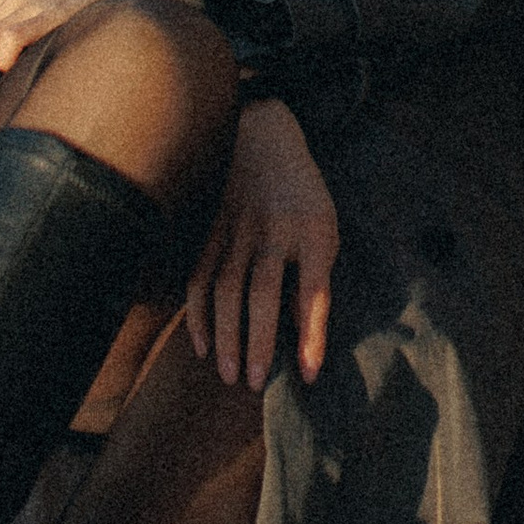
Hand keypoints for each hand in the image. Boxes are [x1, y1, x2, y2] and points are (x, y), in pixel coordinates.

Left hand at [0, 0, 200, 138]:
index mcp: (9, 4)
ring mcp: (28, 4)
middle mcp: (11, 2)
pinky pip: (10, 39)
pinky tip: (13, 82)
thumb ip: (35, 42)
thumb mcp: (56, 21)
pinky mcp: (50, 10)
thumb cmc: (101, 9)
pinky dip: (2, 63)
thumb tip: (18, 91)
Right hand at [185, 100, 338, 389]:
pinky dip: (199, 313)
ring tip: (229, 375)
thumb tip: (300, 336)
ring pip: (227, 288)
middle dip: (259, 341)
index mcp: (314, 231)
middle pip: (263, 293)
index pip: (314, 290)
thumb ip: (314, 279)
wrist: (264, 138)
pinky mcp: (213, 231)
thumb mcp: (324, 229)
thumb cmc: (304, 197)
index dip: (312, 334)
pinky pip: (201, 276)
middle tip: (256, 385)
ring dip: (226, 335)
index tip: (309, 375)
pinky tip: (202, 345)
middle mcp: (275, 231)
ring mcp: (239, 229)